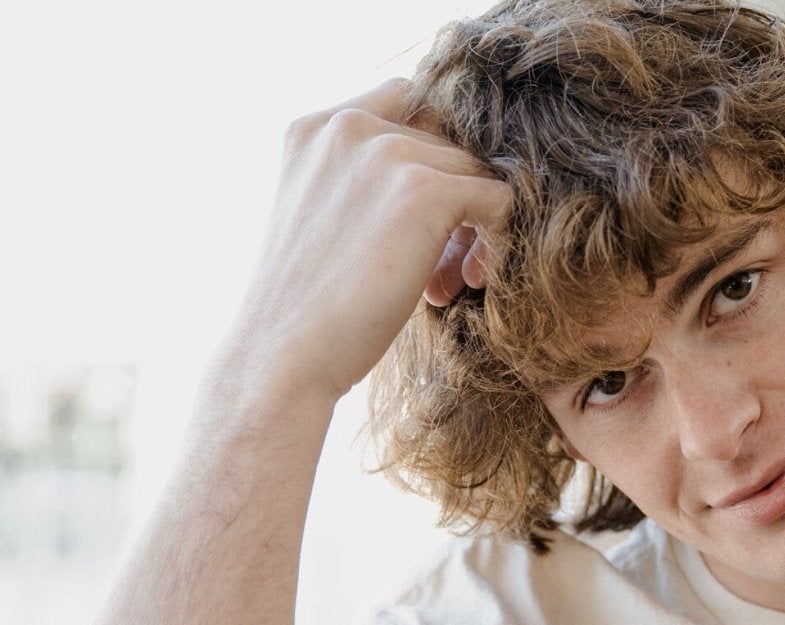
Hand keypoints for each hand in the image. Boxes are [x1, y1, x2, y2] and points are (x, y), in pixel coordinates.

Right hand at [223, 78, 512, 404]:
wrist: (283, 358)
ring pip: (472, 169)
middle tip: (439, 267)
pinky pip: (499, 198)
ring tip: (450, 280)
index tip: (421, 223)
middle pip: (443, 139)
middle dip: (450, 197)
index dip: (426, 160)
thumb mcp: (323, 225)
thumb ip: (362, 186)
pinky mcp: (424, 192)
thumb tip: (439, 186)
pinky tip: (473, 279)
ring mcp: (386, 153)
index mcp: (314, 128)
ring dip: (473, 223)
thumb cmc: (305, 313)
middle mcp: (348, 126)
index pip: (403, 105)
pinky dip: (500, 239)